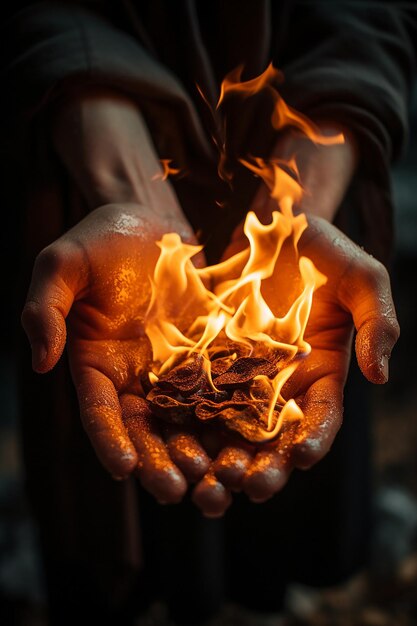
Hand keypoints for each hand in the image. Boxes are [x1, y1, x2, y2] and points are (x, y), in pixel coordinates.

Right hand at [22, 202, 217, 501]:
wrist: (151, 225)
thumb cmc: (100, 240)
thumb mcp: (62, 265)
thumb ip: (44, 309)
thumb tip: (40, 362)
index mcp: (95, 363)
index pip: (99, 410)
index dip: (109, 440)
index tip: (123, 469)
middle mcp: (133, 376)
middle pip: (144, 428)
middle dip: (158, 460)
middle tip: (175, 491)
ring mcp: (173, 369)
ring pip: (185, 420)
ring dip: (198, 451)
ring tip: (214, 481)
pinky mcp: (207, 355)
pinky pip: (221, 389)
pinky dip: (232, 416)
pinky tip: (249, 439)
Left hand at [190, 124, 397, 511]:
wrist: (271, 225)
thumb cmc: (322, 250)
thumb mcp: (362, 277)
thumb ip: (378, 322)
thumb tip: (381, 375)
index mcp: (322, 372)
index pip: (321, 417)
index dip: (314, 438)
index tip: (302, 457)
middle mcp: (281, 383)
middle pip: (274, 437)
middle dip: (264, 466)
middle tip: (249, 489)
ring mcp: (241, 374)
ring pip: (231, 428)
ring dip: (221, 457)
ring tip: (209, 484)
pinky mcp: (207, 359)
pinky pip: (194, 395)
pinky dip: (186, 422)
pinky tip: (172, 442)